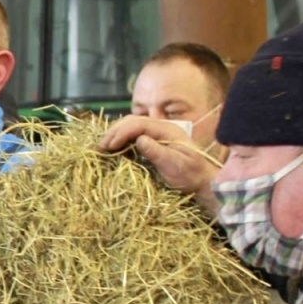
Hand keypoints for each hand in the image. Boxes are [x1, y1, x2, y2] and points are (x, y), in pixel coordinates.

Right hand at [98, 116, 221, 212]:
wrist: (202, 182)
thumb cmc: (190, 175)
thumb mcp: (175, 165)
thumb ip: (157, 152)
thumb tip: (139, 139)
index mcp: (167, 129)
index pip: (139, 124)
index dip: (122, 133)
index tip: (109, 146)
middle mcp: (161, 127)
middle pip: (132, 121)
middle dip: (114, 132)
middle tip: (100, 147)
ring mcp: (157, 134)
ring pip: (131, 127)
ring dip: (116, 135)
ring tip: (103, 148)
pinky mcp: (153, 142)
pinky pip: (133, 136)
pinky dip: (121, 140)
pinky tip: (114, 149)